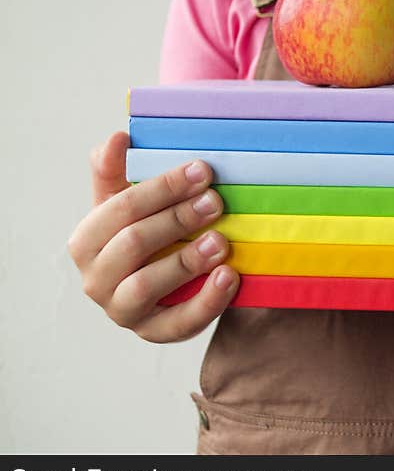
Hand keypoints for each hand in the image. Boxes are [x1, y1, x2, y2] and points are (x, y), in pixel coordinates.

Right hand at [68, 131, 239, 341]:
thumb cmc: (146, 236)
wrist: (166, 285)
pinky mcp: (154, 333)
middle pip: (134, 244)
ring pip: (147, 286)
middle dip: (177, 219)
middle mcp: (96, 279)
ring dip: (186, 261)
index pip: (120, 209)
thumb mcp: (128, 203)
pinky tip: (230, 277)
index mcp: (87, 241)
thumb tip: (118, 138)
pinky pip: (178, 323)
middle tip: (216, 202)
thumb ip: (117, 171)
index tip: (202, 170)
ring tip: (221, 241)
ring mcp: (123, 310)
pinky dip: (206, 301)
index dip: (162, 188)